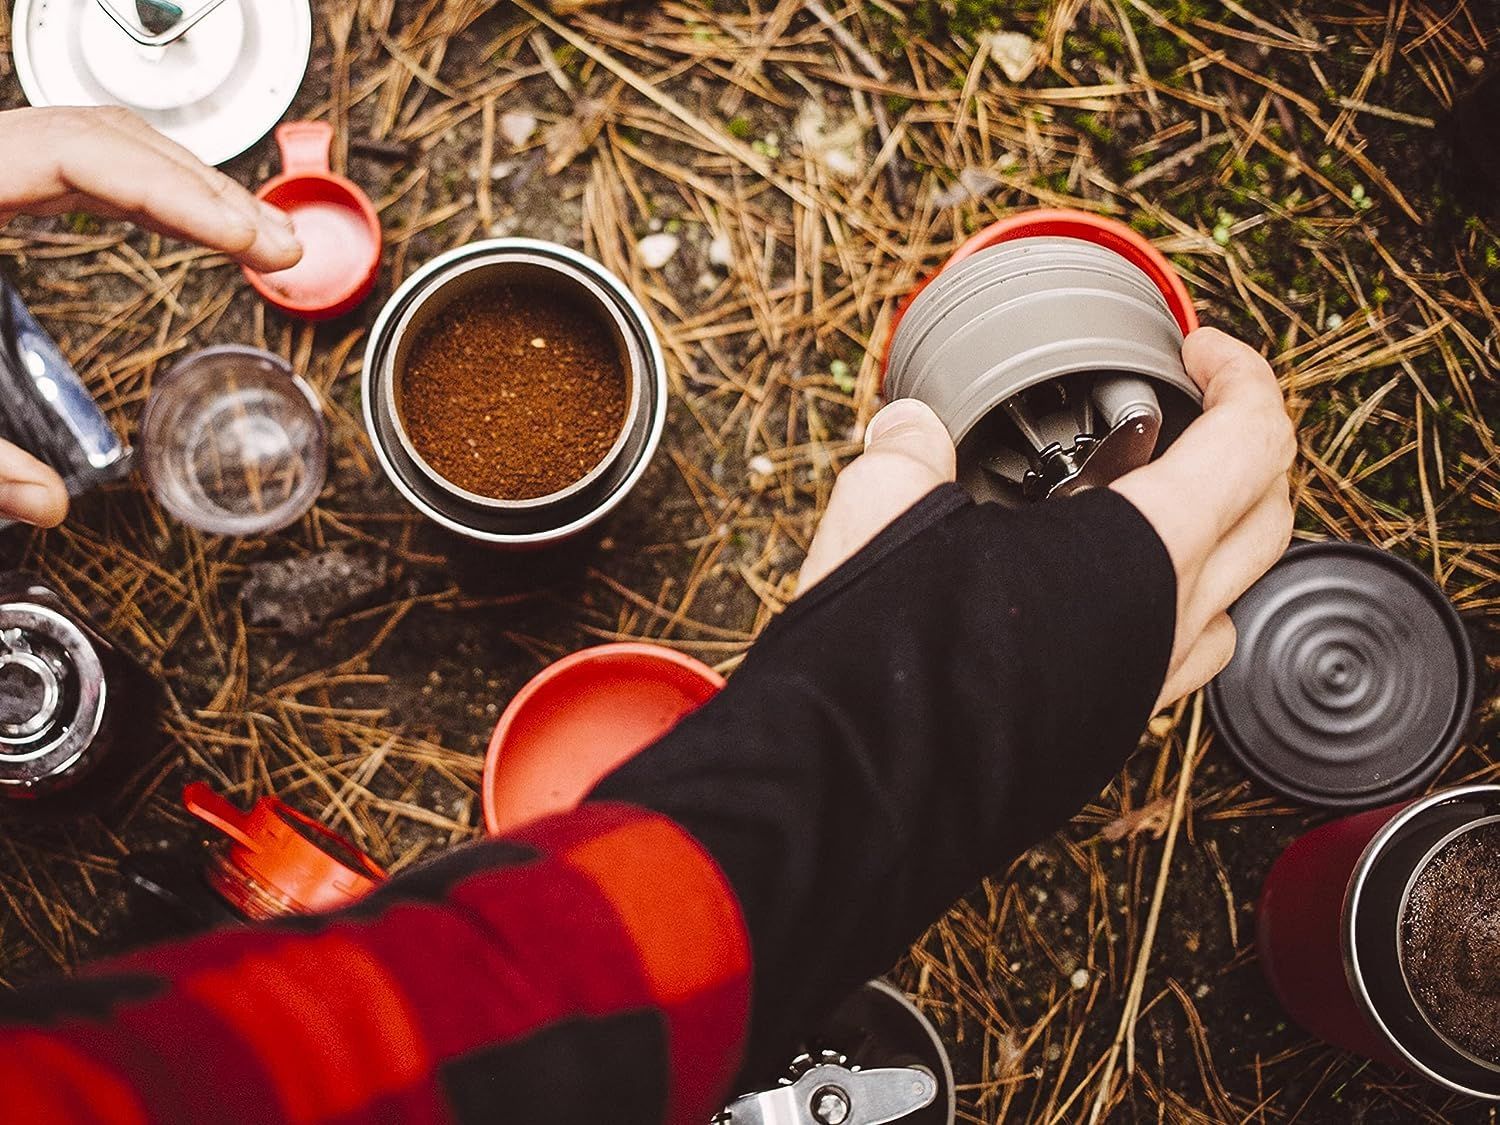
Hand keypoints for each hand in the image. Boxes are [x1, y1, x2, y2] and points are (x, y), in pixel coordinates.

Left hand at [0, 106, 304, 526]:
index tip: (254, 242)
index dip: (183, 195)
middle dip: (204, 188)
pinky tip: (174, 226)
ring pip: (89, 143)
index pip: (80, 154)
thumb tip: (46, 500)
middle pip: (102, 135)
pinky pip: (62, 170)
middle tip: (281, 249)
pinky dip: (134, 193)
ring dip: (179, 184)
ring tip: (250, 239)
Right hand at [799, 327, 1294, 712]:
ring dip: (1216, 539)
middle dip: (1247, 449)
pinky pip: (1178, 659)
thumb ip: (908, 454)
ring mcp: (1143, 688)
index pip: (1254, 441)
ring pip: (1233, 599)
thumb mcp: (882, 514)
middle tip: (1187, 416)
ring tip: (1146, 508)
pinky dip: (1167, 607)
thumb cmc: (884, 664)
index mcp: (1142, 553)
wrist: (856, 793)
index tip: (1197, 353)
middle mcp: (1167, 626)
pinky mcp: (1106, 732)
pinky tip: (1095, 597)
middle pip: (1270, 519)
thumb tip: (908, 428)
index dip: (1241, 376)